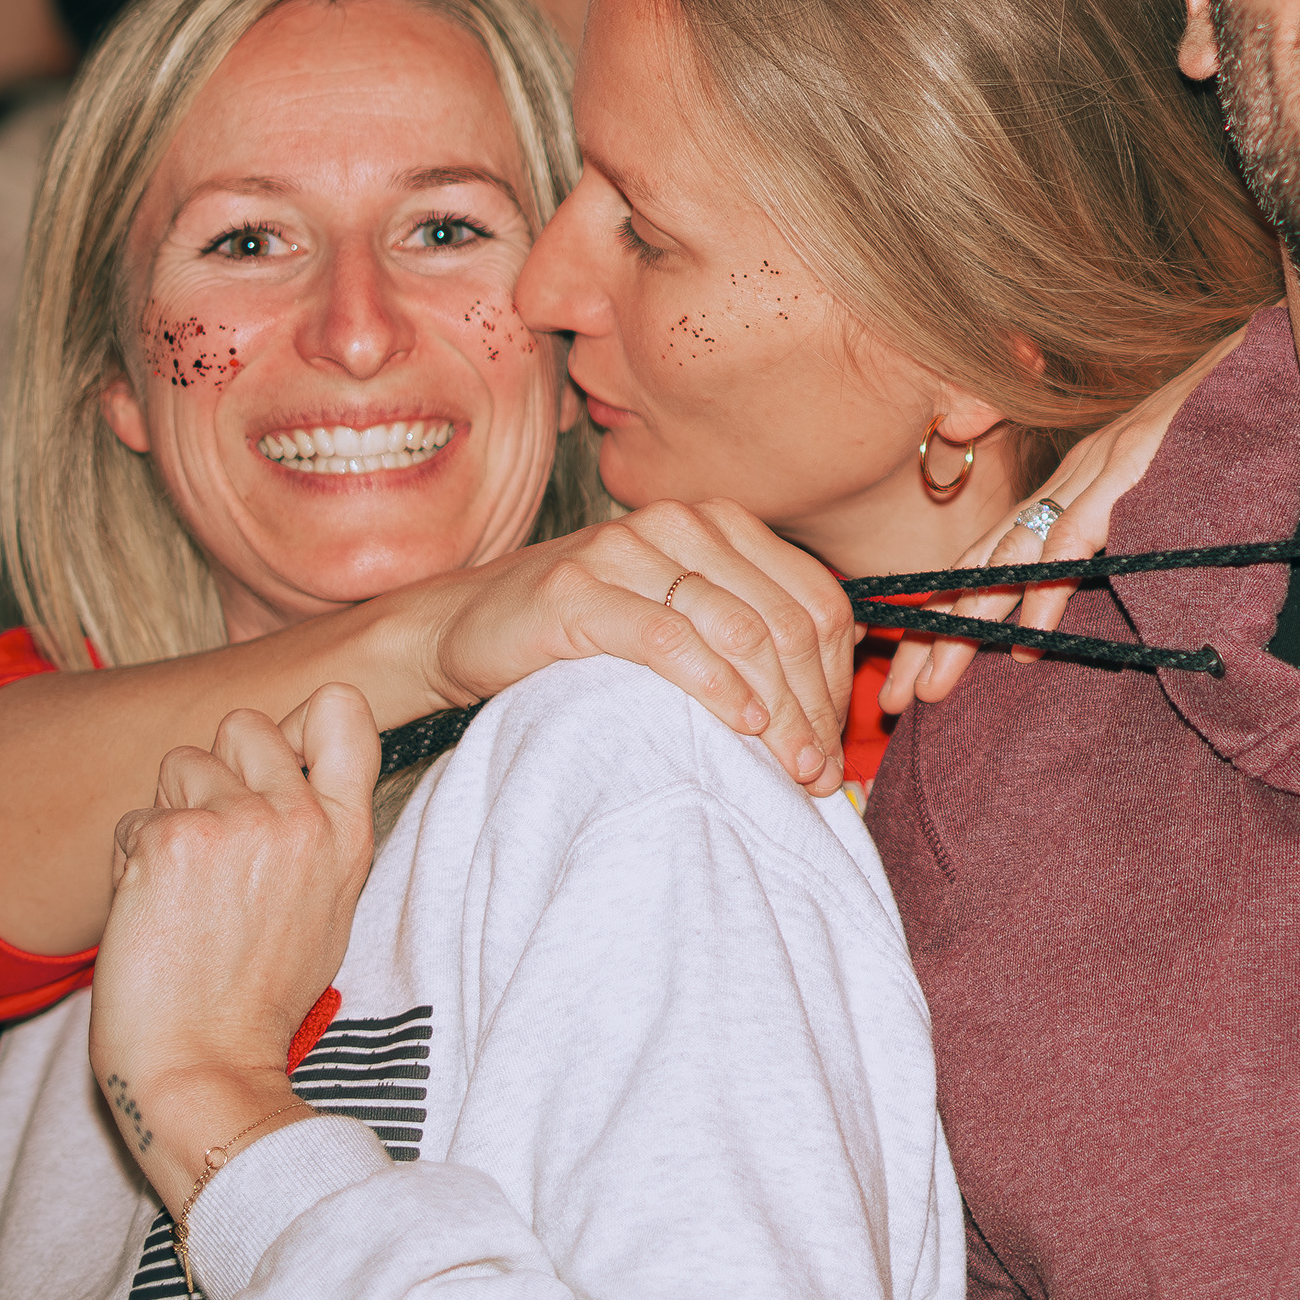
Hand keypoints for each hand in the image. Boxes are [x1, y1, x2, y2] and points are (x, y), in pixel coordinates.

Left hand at [89, 686, 372, 1215]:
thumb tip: (279, 770)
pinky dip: (130, 863)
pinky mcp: (172, 839)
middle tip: (213, 849)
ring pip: (179, 765)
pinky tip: (152, 915)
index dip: (297, 722)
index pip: (340, 708)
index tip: (277, 762)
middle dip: (216, 772)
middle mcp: (299, 818)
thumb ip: (313, 831)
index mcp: (346, 835)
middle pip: (243, 724)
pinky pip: (133, 819)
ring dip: (168, 817)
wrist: (203, 1068)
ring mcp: (237, 823)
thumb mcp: (324, 910)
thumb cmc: (255, 1004)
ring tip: (182, 891)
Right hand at [407, 501, 858, 790]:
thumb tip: (827, 717)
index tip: (836, 747)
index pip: (816, 601)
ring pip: (740, 631)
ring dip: (778, 711)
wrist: (462, 625)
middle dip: (814, 707)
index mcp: (721, 524)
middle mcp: (681, 523)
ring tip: (791, 769)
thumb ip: (745, 637)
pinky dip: (717, 687)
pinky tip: (742, 727)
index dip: (837, 680)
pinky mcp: (578, 588)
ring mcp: (628, 549)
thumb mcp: (679, 619)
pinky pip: (671, 640)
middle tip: (820, 775)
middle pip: (785, 622)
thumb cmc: (584, 634)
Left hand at [879, 326, 1245, 715]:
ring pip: (1014, 557)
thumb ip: (1112, 529)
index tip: (905, 670)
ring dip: (971, 619)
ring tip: (938, 675)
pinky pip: (1077, 539)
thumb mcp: (1148, 486)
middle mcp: (1066, 481)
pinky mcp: (1128, 472)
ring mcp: (1093, 475)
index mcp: (1065, 488)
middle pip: (981, 565)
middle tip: (898, 696)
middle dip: (934, 633)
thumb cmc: (1208, 427)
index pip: (986, 556)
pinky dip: (1049, 588)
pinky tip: (1028, 633)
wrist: (1248, 361)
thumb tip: (1079, 595)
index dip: (941, 613)